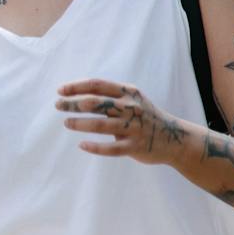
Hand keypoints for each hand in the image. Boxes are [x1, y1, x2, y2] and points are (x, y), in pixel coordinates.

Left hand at [57, 78, 192, 166]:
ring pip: (100, 125)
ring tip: (67, 122)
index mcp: (128, 93)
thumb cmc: (146, 116)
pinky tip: (82, 145)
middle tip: (58, 106)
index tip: (60, 91)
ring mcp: (133, 128)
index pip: (97, 85)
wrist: (175, 139)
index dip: (76, 87)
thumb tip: (77, 94)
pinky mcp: (135, 147)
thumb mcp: (133, 99)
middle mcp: (131, 108)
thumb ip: (110, 95)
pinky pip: (111, 148)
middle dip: (73, 104)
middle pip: (95, 103)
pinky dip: (94, 147)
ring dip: (79, 123)